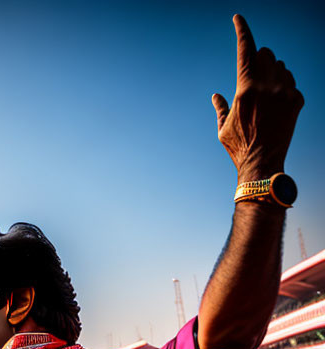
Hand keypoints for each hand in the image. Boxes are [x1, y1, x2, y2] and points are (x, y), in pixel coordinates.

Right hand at [212, 15, 302, 182]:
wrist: (263, 164)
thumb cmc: (239, 148)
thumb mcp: (223, 128)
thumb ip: (221, 107)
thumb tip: (216, 95)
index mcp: (246, 89)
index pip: (245, 48)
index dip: (242, 30)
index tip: (238, 18)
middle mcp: (267, 86)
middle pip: (265, 53)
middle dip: (258, 58)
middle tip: (253, 73)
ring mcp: (284, 92)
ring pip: (280, 65)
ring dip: (271, 71)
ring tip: (264, 93)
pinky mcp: (296, 100)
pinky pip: (290, 81)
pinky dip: (283, 85)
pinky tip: (276, 101)